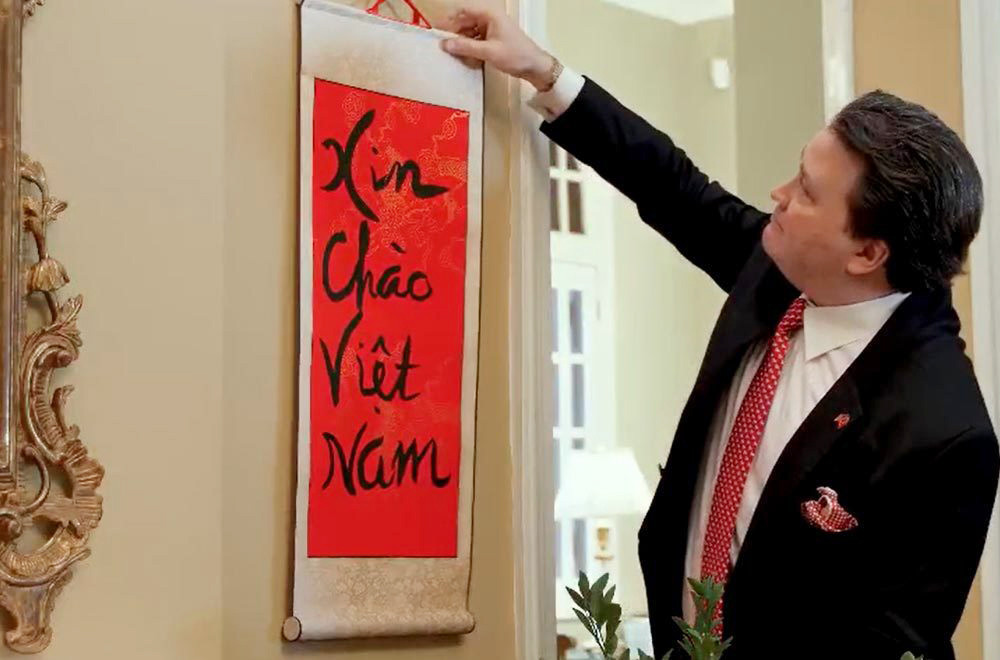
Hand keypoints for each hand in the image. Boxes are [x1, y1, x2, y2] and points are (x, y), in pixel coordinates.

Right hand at [440, 6, 554, 89]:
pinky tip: (469, 60)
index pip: (462, 11)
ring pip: (469, 32)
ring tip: (457, 57)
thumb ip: (465, 47)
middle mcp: (489, 17)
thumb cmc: (515, 55)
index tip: (435, 31)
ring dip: (463, 44)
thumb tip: (444, 44)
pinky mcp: (492, 38)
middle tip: (443, 48)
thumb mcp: (488, 52)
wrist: (535, 67)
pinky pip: (475, 40)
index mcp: (489, 14)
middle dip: (454, 35)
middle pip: (464, 22)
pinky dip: (470, 49)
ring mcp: (491, 28)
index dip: (447, 20)